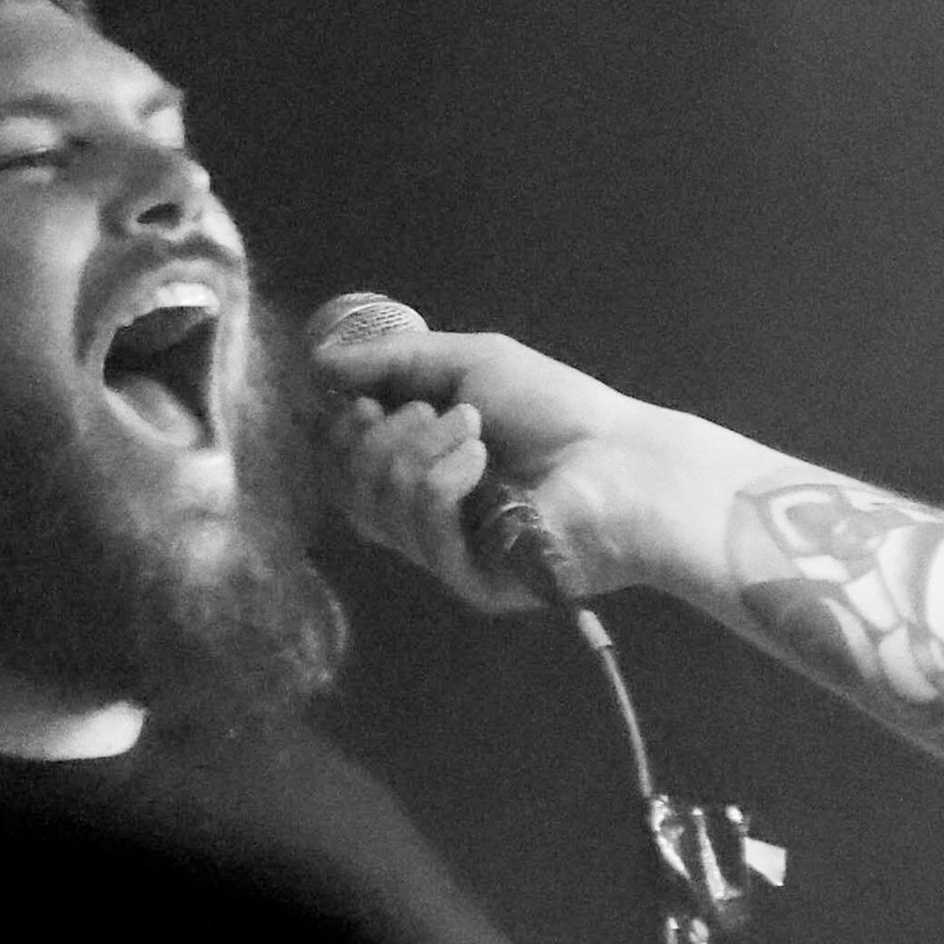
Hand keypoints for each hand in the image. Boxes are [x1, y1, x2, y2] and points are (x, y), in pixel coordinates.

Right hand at [315, 312, 668, 613]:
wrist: (624, 461)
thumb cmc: (559, 410)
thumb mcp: (471, 363)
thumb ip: (395, 362)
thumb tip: (319, 364)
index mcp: (424, 469)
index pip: (346, 468)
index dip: (339, 434)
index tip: (362, 399)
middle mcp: (428, 517)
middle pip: (349, 491)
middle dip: (374, 441)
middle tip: (426, 410)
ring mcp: (447, 554)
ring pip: (379, 508)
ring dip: (417, 452)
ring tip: (474, 427)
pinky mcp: (470, 582)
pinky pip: (420, 532)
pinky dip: (441, 482)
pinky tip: (479, 458)